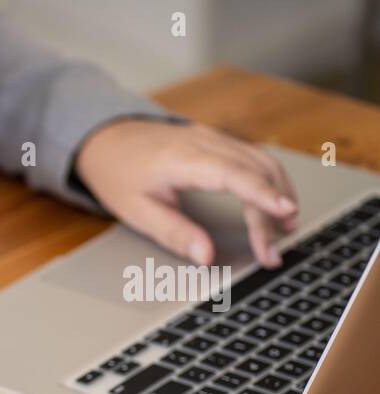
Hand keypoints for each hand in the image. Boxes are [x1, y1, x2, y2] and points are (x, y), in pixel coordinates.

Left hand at [74, 120, 296, 267]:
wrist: (108, 139)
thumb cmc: (118, 174)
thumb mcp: (136, 211)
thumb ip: (174, 234)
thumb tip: (206, 256)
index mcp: (182, 159)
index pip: (233, 174)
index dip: (263, 194)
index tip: (285, 212)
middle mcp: (205, 141)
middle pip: (255, 171)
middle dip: (271, 210)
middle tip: (271, 251)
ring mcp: (215, 137)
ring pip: (262, 161)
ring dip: (279, 193)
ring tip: (284, 231)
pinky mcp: (220, 141)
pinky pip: (255, 157)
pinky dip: (270, 181)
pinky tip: (274, 204)